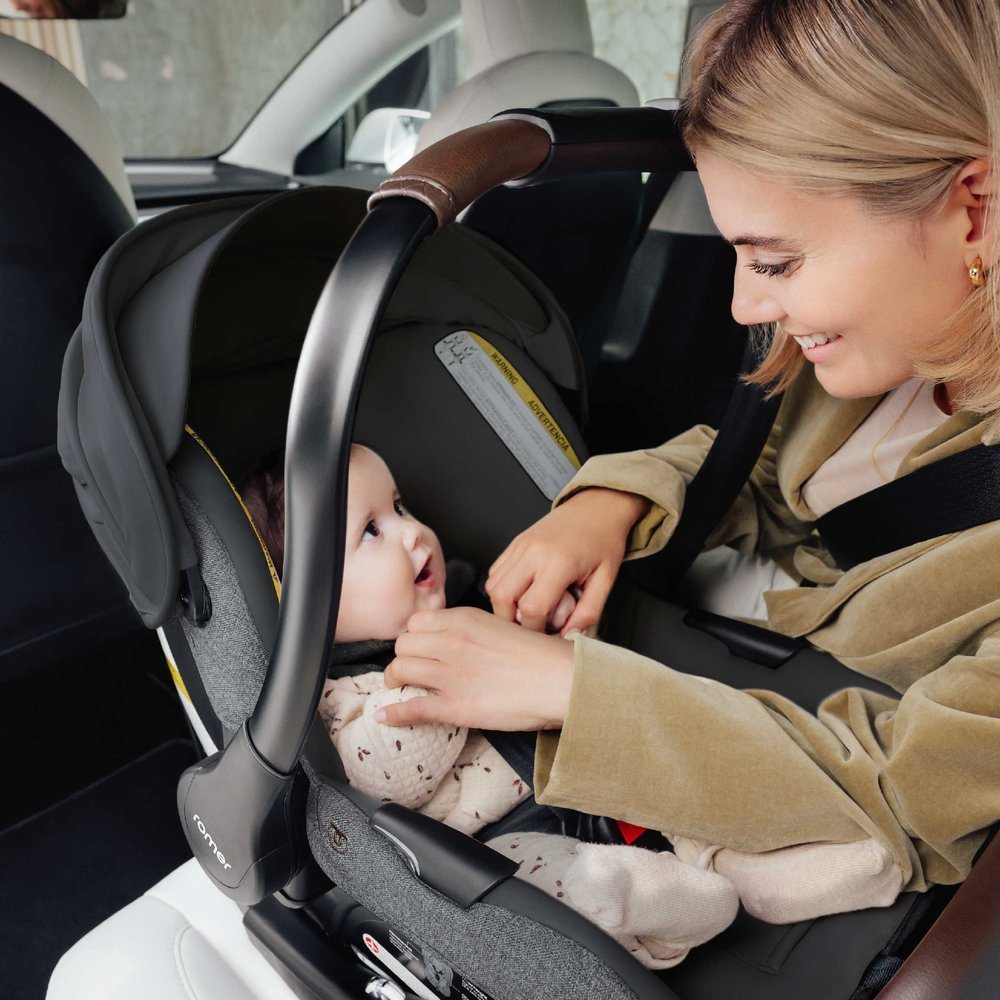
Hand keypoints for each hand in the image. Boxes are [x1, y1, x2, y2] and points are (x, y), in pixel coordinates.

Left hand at [379, 607, 574, 730]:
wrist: (560, 680)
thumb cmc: (540, 655)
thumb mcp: (500, 626)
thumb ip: (472, 629)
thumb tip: (455, 638)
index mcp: (463, 619)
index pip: (416, 622)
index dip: (415, 636)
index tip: (420, 647)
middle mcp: (452, 642)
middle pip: (404, 644)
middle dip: (404, 656)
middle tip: (412, 668)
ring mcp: (451, 674)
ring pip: (400, 670)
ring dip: (396, 679)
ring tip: (401, 686)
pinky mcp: (456, 705)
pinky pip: (412, 708)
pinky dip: (394, 713)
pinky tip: (384, 716)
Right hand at [487, 487, 649, 634]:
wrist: (597, 507)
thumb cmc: (603, 540)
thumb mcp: (606, 580)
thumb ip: (588, 612)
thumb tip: (569, 636)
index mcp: (559, 562)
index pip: (532, 608)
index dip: (535, 630)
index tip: (545, 635)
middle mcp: (534, 552)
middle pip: (502, 598)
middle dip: (511, 620)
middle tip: (529, 626)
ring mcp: (520, 545)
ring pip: (493, 586)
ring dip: (504, 605)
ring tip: (525, 610)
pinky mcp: (515, 543)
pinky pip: (495, 572)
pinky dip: (502, 588)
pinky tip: (521, 593)